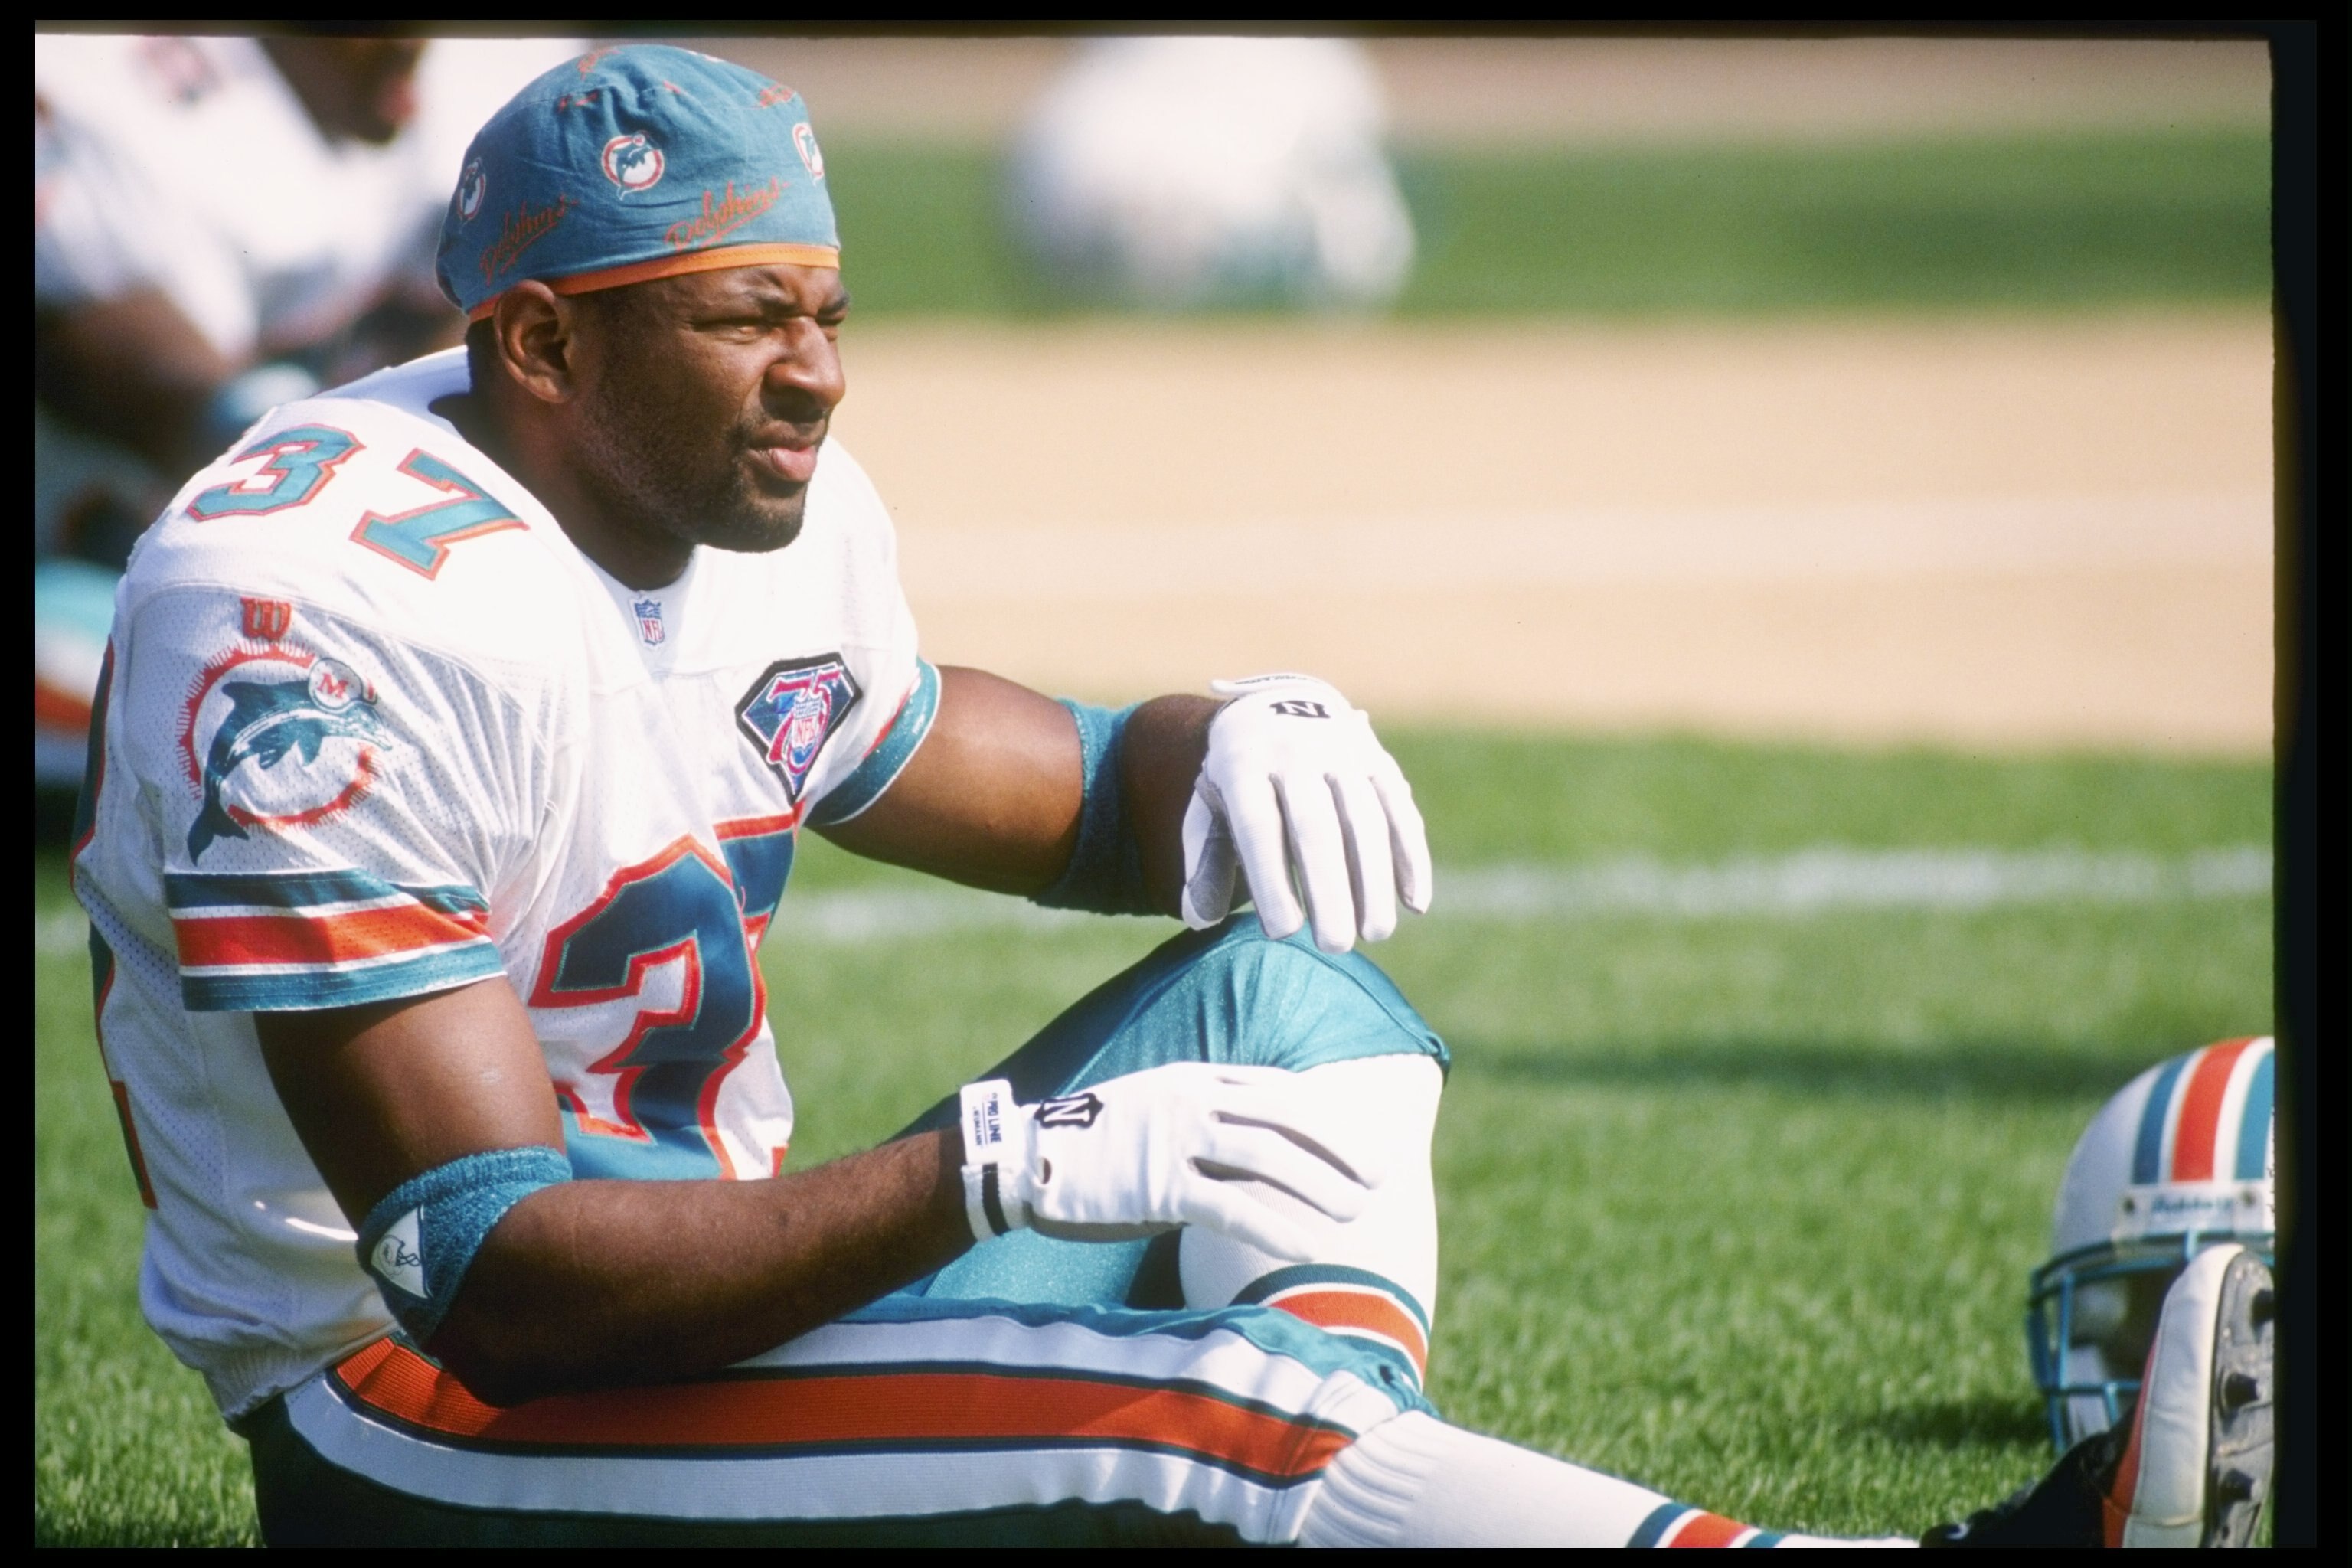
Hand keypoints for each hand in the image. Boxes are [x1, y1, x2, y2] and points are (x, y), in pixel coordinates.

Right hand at [958, 1064, 1385, 1259]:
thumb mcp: (1156, 1106)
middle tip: (1379, 1173)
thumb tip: (1257, 1138)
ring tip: (1355, 1212)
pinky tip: (1307, 1245)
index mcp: (1194, 1078)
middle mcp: (1192, 1101)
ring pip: (1267, 1159)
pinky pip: (1232, 1206)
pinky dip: (1276, 1226)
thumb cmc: (1095, 1142)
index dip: (1327, 1116)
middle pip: (1285, 1118)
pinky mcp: (1157, 1187)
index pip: (1277, 1090)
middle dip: (1339, 1146)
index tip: (1363, 1139)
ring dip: (1319, 1186)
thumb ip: (1205, 1112)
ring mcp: (1174, 1141)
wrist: (1022, 1159)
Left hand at [1179, 674, 1432, 952]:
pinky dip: (1412, 857)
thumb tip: (1199, 919)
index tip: (1283, 933)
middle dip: (1329, 889)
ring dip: (1375, 880)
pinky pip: (1400, 810)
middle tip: (1335, 947)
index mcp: (1243, 764)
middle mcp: (1294, 752)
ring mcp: (1342, 752)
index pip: (1259, 826)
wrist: (1274, 703)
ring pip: (1365, 820)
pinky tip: (1415, 903)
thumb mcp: (1209, 805)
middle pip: (1316, 826)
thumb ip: (1204, 860)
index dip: (1272, 880)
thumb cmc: (1237, 777)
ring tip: (1375, 934)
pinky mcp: (1379, 760)